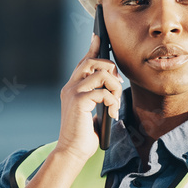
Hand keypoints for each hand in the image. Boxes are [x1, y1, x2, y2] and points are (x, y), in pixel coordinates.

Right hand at [54, 33, 121, 162]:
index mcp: (72, 88)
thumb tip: (112, 83)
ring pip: (101, 74)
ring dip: (115, 88)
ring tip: (115, 104)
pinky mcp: (78, 101)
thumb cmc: (84, 134)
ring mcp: (73, 93)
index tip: (98, 36)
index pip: (83, 62)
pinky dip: (113, 102)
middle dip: (110, 70)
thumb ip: (98, 95)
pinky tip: (112, 113)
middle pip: (93, 62)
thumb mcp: (93, 110)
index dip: (92, 48)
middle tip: (117, 86)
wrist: (72, 151)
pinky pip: (103, 91)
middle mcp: (70, 87)